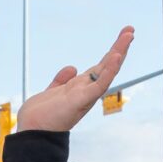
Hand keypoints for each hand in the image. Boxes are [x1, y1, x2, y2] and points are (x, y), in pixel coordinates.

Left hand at [14, 26, 134, 133]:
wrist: (32, 132)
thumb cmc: (40, 117)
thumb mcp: (51, 92)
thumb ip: (61, 80)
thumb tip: (72, 67)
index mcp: (80, 88)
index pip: (99, 67)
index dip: (110, 52)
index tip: (121, 36)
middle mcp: (86, 90)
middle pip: (106, 65)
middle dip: (119, 47)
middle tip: (130, 29)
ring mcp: (85, 95)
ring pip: (107, 71)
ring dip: (118, 52)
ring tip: (128, 36)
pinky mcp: (81, 100)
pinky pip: (99, 84)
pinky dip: (109, 71)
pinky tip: (116, 56)